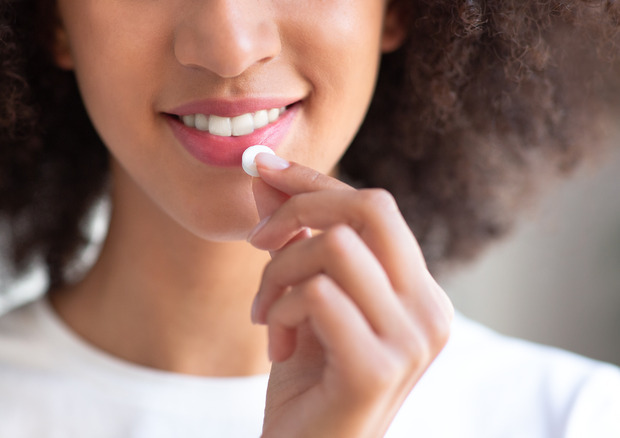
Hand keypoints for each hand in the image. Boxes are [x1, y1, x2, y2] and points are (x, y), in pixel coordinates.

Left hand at [248, 154, 453, 437]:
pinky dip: (279, 309)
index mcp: (419, 292)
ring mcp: (411, 341)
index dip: (314, 181)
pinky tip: (274, 345)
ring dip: (278, 274)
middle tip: (258, 243)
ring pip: (333, 248)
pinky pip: (316, 294)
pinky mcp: (377, 368)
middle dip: (300, 209)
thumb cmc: (305, 384)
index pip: (374, 206)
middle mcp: (430, 311)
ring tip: (264, 315)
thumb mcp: (297, 298)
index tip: (262, 168)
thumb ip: (291, 238)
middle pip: (371, 207)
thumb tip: (264, 173)